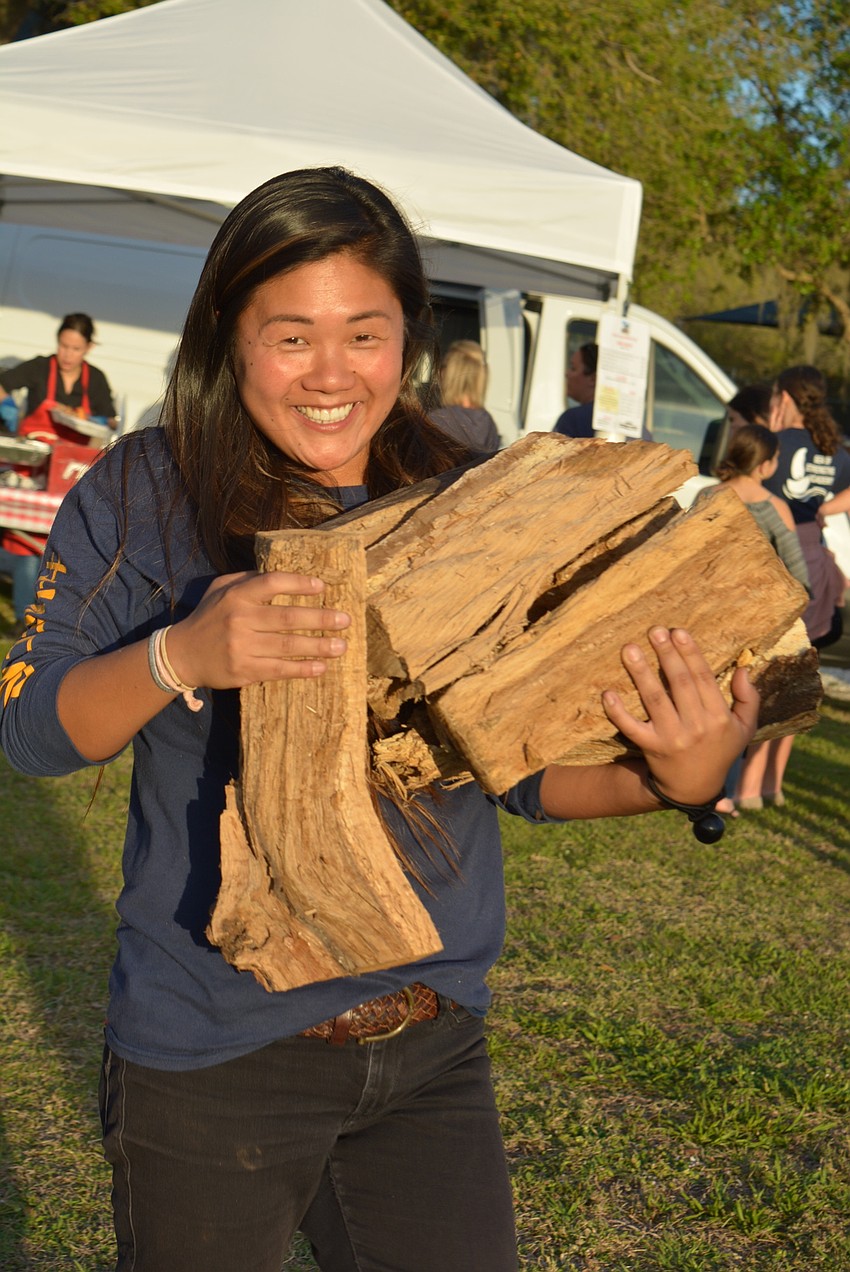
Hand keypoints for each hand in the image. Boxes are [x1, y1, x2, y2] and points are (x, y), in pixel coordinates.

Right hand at [163, 570, 349, 690]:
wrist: (182, 655)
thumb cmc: (208, 618)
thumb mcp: (221, 589)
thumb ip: (248, 579)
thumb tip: (285, 576)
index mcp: (236, 595)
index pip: (272, 583)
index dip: (299, 583)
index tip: (322, 587)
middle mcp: (240, 619)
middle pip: (287, 617)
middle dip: (320, 618)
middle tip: (345, 620)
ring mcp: (242, 647)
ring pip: (287, 646)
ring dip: (318, 646)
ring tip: (340, 645)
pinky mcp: (244, 670)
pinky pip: (279, 669)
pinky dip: (301, 669)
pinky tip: (321, 667)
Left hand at [601, 627, 758, 805]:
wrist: (695, 788)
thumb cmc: (720, 750)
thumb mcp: (744, 728)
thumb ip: (748, 698)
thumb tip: (744, 668)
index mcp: (718, 717)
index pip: (703, 678)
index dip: (690, 653)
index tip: (678, 632)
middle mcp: (696, 727)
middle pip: (679, 684)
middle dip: (666, 655)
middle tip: (654, 631)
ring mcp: (671, 738)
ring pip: (655, 700)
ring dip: (641, 673)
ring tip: (629, 649)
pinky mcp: (650, 747)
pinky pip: (631, 728)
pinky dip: (618, 712)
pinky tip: (607, 693)